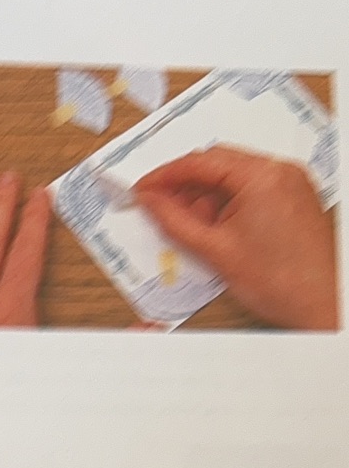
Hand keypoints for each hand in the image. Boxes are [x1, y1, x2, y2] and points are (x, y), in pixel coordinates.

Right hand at [134, 147, 338, 329]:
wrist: (323, 305)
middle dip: (186, 186)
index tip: (144, 189)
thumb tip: (150, 200)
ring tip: (191, 228)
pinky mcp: (294, 198)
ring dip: (207, 197)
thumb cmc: (282, 283)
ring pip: (235, 177)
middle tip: (159, 208)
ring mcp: (291, 183)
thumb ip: (175, 220)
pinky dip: (229, 204)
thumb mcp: (215, 250)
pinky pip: (253, 189)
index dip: (166, 175)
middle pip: (218, 164)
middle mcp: (281, 171)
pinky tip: (215, 228)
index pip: (201, 162)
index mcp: (263, 176)